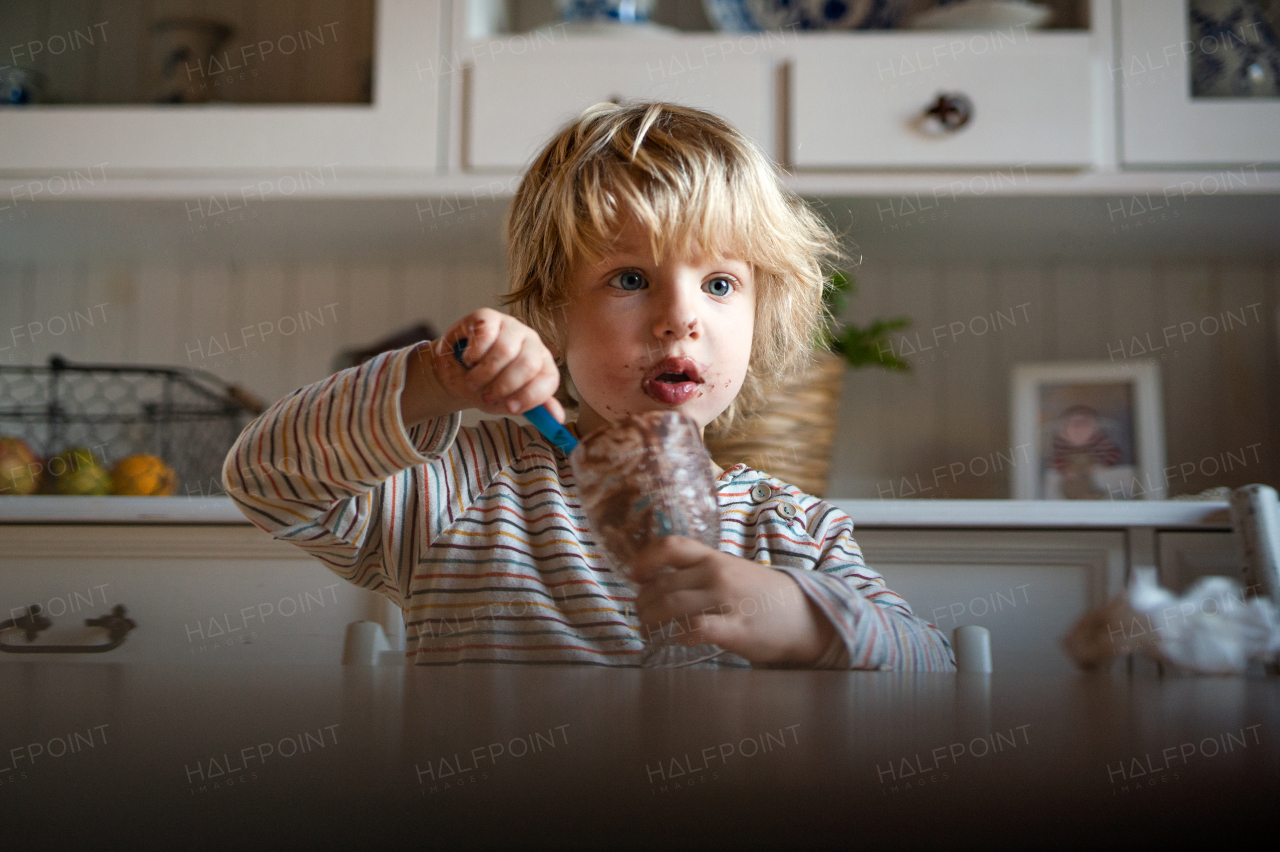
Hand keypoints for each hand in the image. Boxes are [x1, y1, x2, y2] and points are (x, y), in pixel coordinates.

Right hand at [402, 308, 563, 425]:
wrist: (455, 369)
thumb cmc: (486, 384)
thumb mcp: (507, 401)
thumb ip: (533, 408)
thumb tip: (558, 418)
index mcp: (542, 364)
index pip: (549, 379)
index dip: (531, 396)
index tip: (510, 407)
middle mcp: (532, 342)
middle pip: (528, 364)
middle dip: (503, 386)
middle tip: (486, 396)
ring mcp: (511, 326)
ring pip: (504, 351)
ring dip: (483, 374)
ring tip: (472, 381)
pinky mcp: (487, 316)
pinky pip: (485, 335)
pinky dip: (472, 355)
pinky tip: (469, 360)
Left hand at [630, 536, 837, 666]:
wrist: (804, 616)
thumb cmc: (762, 595)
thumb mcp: (732, 571)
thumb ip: (701, 572)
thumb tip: (659, 581)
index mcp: (715, 558)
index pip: (671, 546)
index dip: (645, 560)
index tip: (635, 576)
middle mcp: (718, 574)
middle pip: (662, 585)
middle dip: (643, 603)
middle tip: (640, 616)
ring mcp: (727, 601)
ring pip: (671, 606)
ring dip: (652, 621)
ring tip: (648, 631)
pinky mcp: (735, 629)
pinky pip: (695, 629)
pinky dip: (678, 636)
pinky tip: (675, 641)